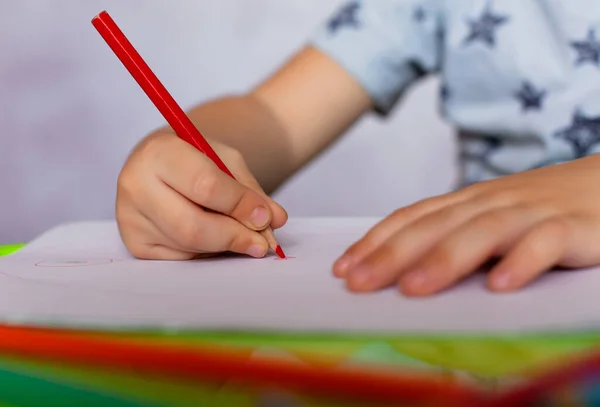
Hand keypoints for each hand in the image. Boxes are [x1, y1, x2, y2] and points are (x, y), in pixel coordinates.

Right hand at [116, 131, 286, 259]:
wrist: (163, 162)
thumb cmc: (197, 158)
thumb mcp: (226, 161)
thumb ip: (251, 190)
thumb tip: (275, 220)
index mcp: (158, 152)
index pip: (204, 185)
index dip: (240, 205)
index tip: (266, 217)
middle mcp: (135, 184)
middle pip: (192, 226)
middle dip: (235, 237)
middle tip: (263, 242)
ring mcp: (130, 217)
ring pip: (188, 246)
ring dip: (224, 246)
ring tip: (242, 234)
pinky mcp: (135, 242)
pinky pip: (180, 258)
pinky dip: (206, 251)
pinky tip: (214, 237)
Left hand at [333, 155, 599, 295]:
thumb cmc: (538, 208)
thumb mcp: (488, 217)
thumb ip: (452, 236)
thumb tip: (401, 269)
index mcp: (466, 202)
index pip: (411, 217)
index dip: (375, 242)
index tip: (343, 269)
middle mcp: (490, 202)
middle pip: (435, 226)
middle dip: (392, 254)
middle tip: (358, 283)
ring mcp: (530, 212)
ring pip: (482, 231)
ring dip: (445, 260)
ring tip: (414, 289)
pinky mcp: (572, 226)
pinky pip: (545, 242)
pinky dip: (522, 261)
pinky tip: (499, 286)